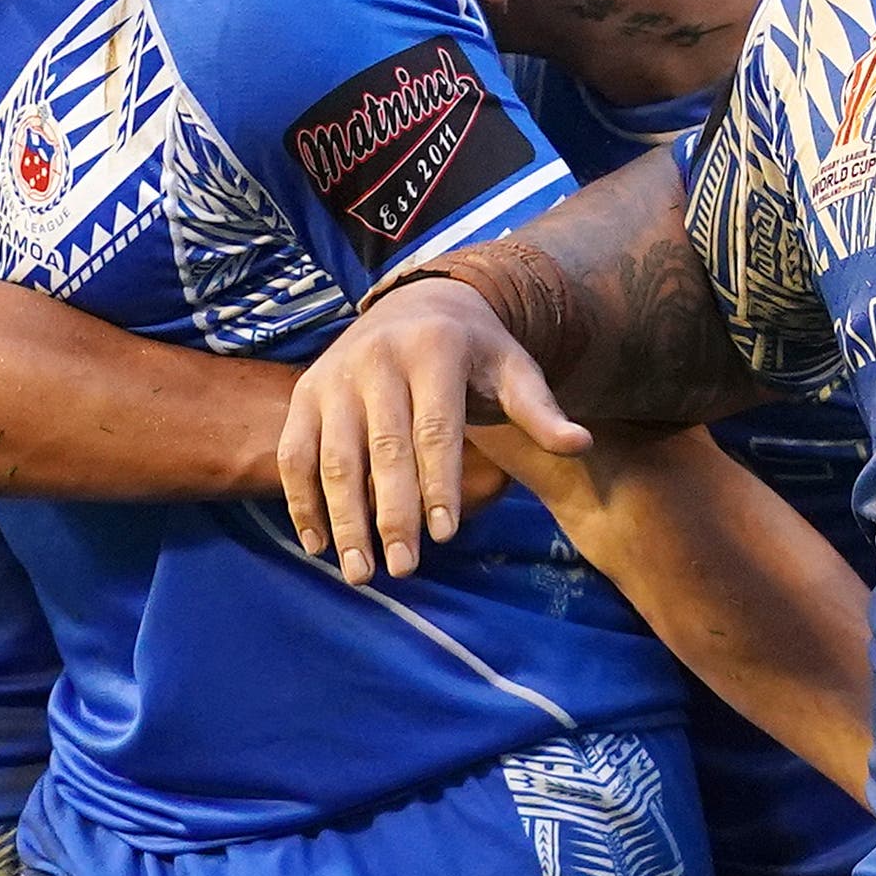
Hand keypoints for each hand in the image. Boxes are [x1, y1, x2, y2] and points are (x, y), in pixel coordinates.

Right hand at [279, 279, 592, 583]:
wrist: (415, 302)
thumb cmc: (473, 351)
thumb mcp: (513, 368)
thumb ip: (540, 410)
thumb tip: (579, 444)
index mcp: (433, 350)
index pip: (436, 428)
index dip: (439, 482)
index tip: (445, 534)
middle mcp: (377, 359)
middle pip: (383, 449)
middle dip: (391, 514)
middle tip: (402, 571)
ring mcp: (334, 377)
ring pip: (334, 458)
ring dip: (343, 520)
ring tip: (359, 573)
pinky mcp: (306, 394)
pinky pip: (296, 454)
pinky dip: (302, 502)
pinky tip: (318, 545)